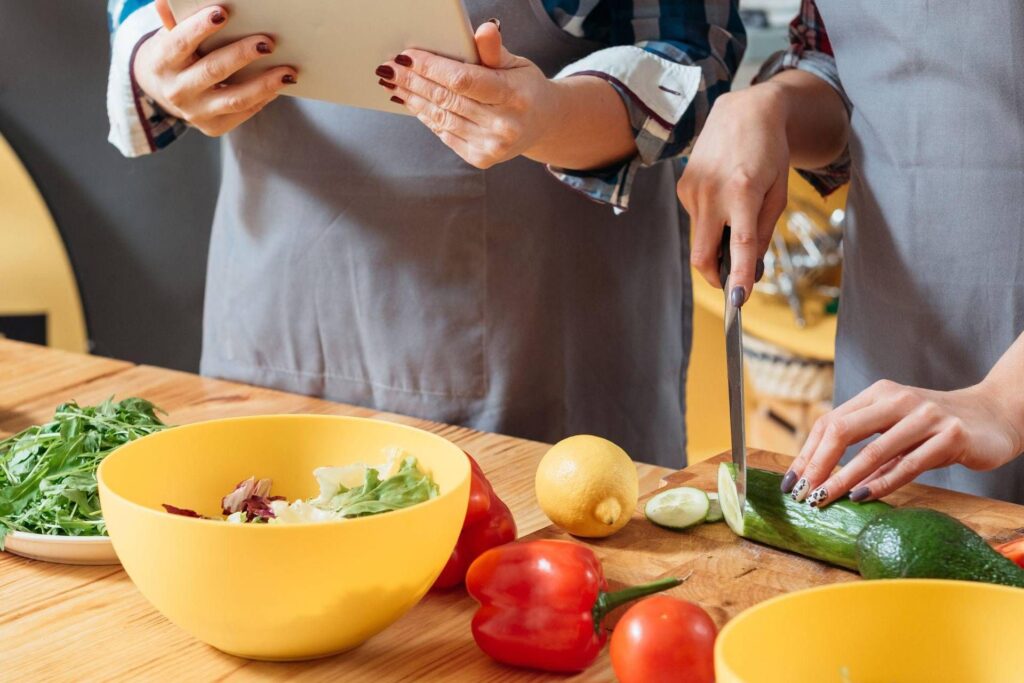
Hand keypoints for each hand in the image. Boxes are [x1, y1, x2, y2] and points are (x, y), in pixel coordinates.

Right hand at [134, 3, 296, 137]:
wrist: (167, 91)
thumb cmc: (177, 55)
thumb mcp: (170, 36)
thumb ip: (174, 20)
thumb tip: (165, 1)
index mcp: (162, 62)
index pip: (180, 42)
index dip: (200, 28)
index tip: (222, 13)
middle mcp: (176, 91)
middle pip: (213, 70)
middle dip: (242, 55)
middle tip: (267, 43)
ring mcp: (195, 113)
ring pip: (234, 99)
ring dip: (264, 84)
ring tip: (288, 72)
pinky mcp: (213, 127)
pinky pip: (244, 113)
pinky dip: (264, 98)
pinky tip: (279, 85)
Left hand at [376, 21, 561, 168]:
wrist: (544, 124)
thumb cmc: (525, 89)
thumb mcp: (517, 64)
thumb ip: (494, 51)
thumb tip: (485, 29)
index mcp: (514, 96)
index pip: (463, 80)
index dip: (431, 67)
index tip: (407, 56)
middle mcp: (504, 125)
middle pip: (447, 99)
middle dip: (413, 81)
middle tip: (389, 68)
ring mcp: (492, 146)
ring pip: (441, 118)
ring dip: (413, 99)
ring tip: (394, 84)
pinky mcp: (481, 158)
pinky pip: (445, 133)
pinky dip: (426, 116)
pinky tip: (413, 102)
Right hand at [677, 83, 790, 301]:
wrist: (744, 111)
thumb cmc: (769, 152)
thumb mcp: (778, 193)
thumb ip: (764, 231)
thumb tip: (749, 265)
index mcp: (744, 192)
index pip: (739, 245)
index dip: (737, 276)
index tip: (738, 301)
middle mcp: (712, 192)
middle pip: (702, 255)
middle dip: (715, 276)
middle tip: (731, 282)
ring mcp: (693, 190)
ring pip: (699, 239)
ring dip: (716, 242)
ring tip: (736, 214)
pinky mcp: (683, 187)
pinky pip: (696, 220)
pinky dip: (710, 221)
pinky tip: (723, 196)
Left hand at [783, 380, 1023, 506]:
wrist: (994, 416)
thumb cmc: (936, 426)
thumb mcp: (896, 426)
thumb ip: (865, 441)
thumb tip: (820, 474)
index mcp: (879, 394)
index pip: (830, 422)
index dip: (807, 453)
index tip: (791, 481)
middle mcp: (898, 400)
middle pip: (842, 430)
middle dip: (817, 465)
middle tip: (802, 494)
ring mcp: (925, 417)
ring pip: (873, 451)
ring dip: (843, 478)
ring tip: (823, 499)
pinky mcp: (950, 437)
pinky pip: (908, 465)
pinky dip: (881, 483)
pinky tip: (860, 497)